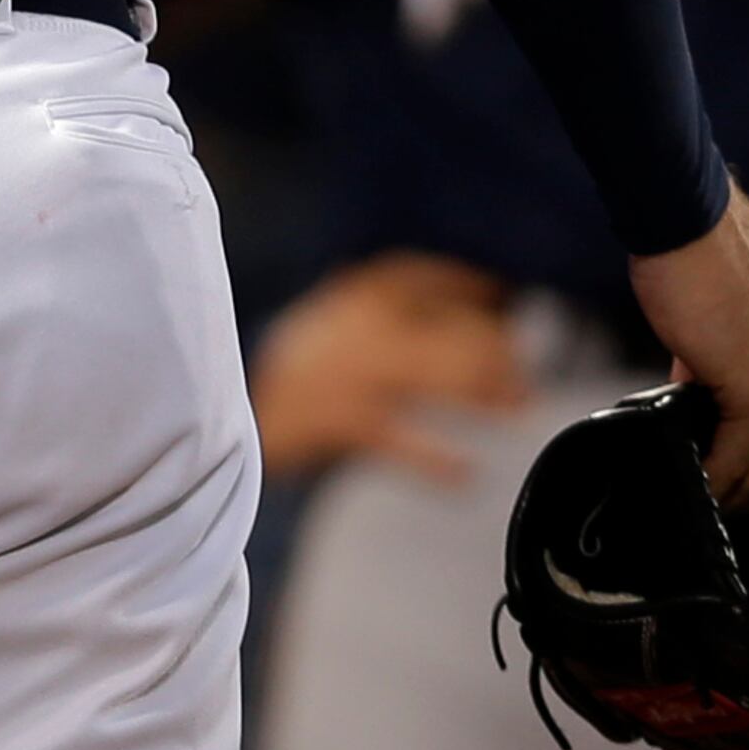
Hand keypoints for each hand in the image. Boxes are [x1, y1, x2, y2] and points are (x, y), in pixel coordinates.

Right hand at [249, 253, 527, 483]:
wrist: (224, 415)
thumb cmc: (294, 374)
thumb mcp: (328, 323)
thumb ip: (373, 304)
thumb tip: (460, 298)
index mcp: (347, 302)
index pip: (414, 276)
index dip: (462, 283)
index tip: (501, 294)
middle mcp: (352, 330)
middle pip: (438, 328)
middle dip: (490, 349)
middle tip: (524, 373)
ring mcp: (347, 375)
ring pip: (432, 376)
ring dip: (482, 393)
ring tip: (518, 406)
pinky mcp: (339, 420)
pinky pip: (400, 440)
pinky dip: (436, 460)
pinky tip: (466, 473)